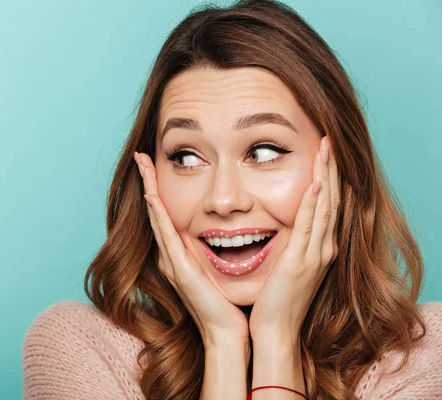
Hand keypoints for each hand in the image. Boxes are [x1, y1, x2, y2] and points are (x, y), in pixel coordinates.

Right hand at [134, 151, 249, 348]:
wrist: (227, 332)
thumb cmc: (227, 302)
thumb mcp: (220, 268)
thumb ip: (216, 249)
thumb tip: (231, 228)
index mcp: (181, 253)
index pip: (167, 214)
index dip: (158, 188)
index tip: (155, 164)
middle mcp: (171, 255)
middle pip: (156, 211)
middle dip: (148, 182)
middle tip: (141, 155)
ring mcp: (172, 262)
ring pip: (157, 218)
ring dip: (149, 190)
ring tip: (143, 165)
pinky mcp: (179, 271)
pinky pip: (166, 237)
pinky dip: (159, 216)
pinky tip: (153, 197)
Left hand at [248, 136, 340, 344]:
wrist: (275, 330)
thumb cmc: (277, 299)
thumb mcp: (287, 265)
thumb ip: (291, 244)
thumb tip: (283, 225)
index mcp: (318, 248)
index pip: (326, 205)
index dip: (328, 177)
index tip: (324, 153)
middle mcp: (323, 248)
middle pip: (331, 200)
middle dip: (330, 169)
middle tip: (329, 141)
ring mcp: (314, 255)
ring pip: (324, 208)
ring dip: (325, 177)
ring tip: (325, 150)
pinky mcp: (300, 263)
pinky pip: (309, 227)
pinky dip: (313, 204)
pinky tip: (314, 185)